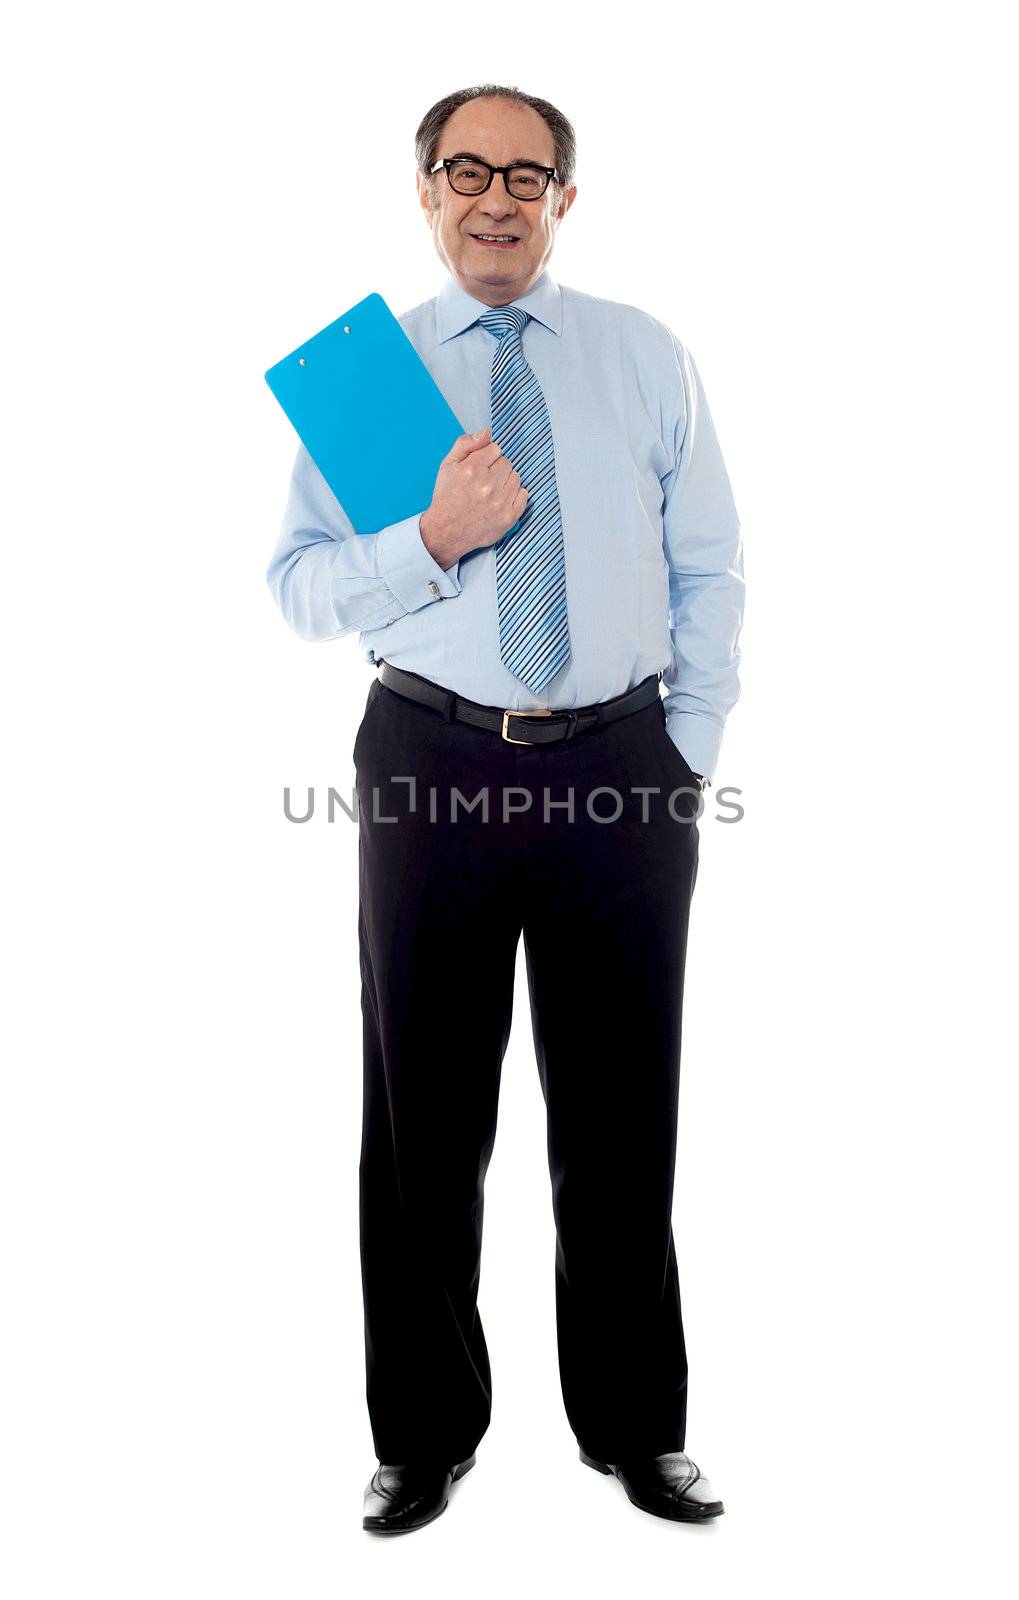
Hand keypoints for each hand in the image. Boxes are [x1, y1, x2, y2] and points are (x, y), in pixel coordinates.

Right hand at [420, 428, 527, 568]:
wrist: (446, 532)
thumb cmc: (446, 498)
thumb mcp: (447, 465)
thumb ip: (465, 444)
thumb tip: (486, 433)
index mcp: (473, 469)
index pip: (495, 449)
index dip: (487, 456)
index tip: (480, 466)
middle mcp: (488, 485)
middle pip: (507, 463)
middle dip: (496, 468)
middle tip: (484, 480)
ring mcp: (500, 503)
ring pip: (516, 478)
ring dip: (506, 481)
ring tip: (491, 490)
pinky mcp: (508, 517)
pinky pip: (524, 496)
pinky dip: (516, 495)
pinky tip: (501, 499)